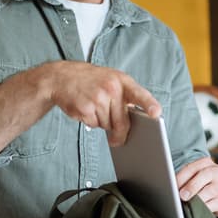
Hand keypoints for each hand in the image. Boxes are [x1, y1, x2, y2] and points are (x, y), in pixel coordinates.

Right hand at [45, 62, 160, 146]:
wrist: (61, 77)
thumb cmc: (92, 81)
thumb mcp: (112, 79)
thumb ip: (126, 96)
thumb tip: (134, 123)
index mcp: (122, 81)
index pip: (140, 94)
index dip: (149, 104)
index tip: (156, 114)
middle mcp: (111, 88)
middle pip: (122, 121)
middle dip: (120, 132)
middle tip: (118, 140)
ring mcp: (97, 97)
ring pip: (107, 125)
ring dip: (102, 122)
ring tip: (94, 108)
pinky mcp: (85, 108)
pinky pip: (94, 125)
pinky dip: (91, 122)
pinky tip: (86, 110)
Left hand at [175, 157, 217, 216]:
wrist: (216, 197)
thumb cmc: (199, 187)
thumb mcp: (191, 179)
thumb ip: (183, 181)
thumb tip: (171, 189)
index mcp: (206, 163)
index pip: (193, 167)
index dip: (182, 177)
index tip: (173, 185)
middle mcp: (217, 171)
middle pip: (205, 175)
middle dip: (192, 186)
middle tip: (182, 196)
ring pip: (211, 190)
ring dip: (198, 198)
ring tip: (189, 204)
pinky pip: (215, 204)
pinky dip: (205, 207)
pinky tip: (198, 210)